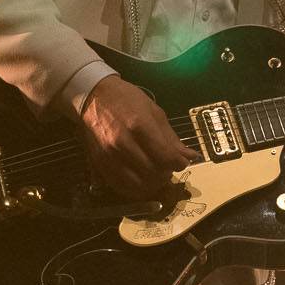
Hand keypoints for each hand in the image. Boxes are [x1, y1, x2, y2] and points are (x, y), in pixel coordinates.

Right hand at [80, 76, 192, 199]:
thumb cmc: (127, 100)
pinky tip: (141, 178)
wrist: (93, 96)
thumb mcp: (155, 112)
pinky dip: (135, 188)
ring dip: (152, 184)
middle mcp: (122, 143)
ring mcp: (108, 156)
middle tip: (168, 167)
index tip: (181, 161)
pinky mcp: (99, 163)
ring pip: (138, 185)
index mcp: (139, 127)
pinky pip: (121, 186)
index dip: (179, 164)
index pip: (166, 158)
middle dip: (167, 174)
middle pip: (154, 173)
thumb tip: (191, 157)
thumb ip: (172, 138)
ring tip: (156, 173)